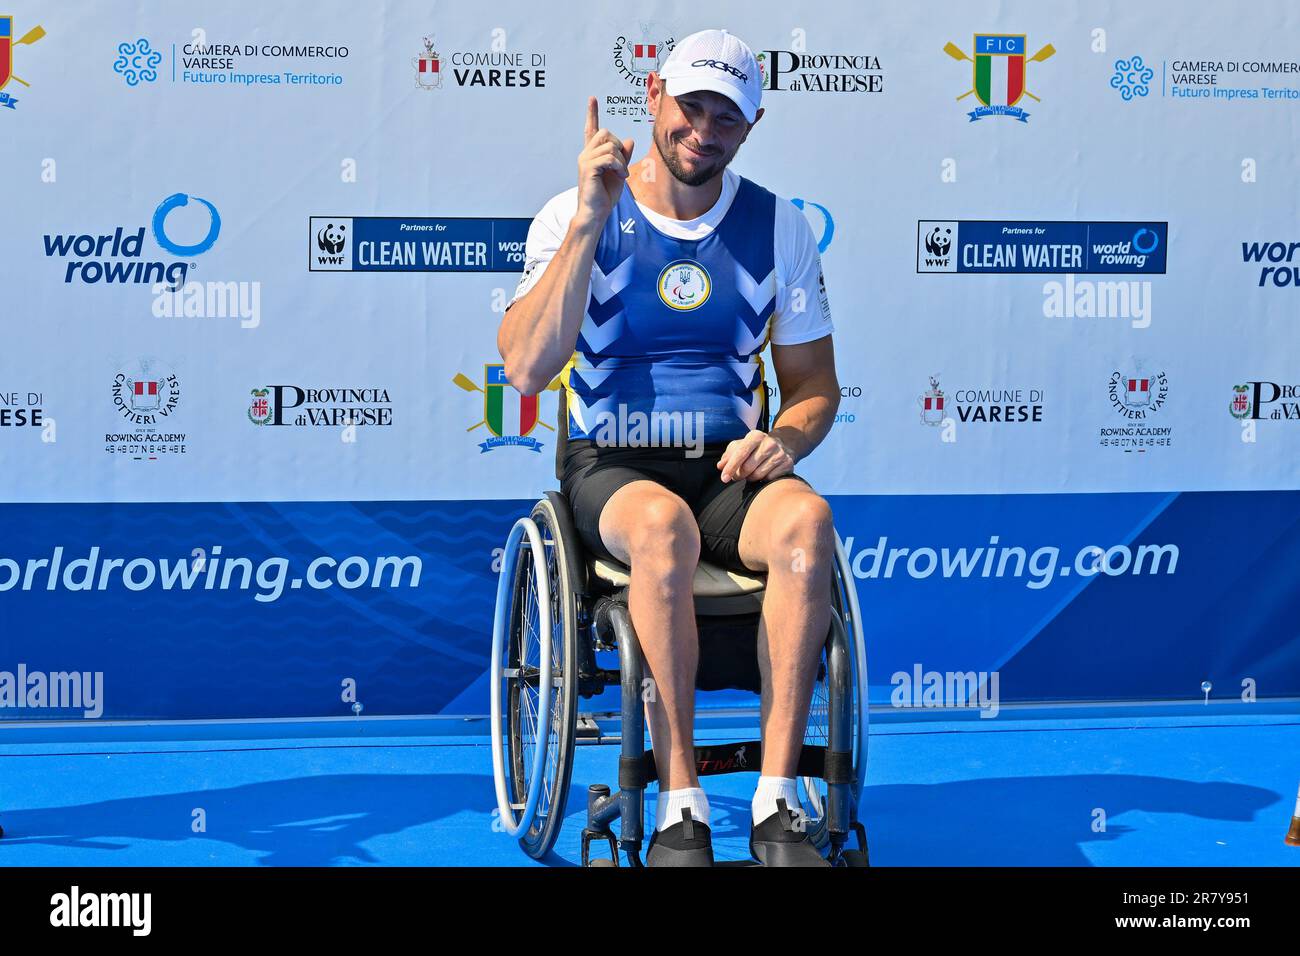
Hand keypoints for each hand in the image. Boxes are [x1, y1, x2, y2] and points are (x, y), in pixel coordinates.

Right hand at [576, 97, 634, 228]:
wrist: (596, 213)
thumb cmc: (605, 195)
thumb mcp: (619, 172)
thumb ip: (623, 156)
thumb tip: (628, 139)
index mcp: (592, 154)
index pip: (591, 129)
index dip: (592, 114)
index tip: (592, 99)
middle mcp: (586, 154)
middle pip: (606, 133)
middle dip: (618, 147)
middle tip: (621, 166)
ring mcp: (585, 160)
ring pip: (610, 146)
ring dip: (621, 160)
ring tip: (621, 174)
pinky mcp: (588, 168)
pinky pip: (609, 157)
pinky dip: (619, 166)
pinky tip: (620, 176)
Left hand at [717, 430, 795, 482]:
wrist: (784, 444)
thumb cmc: (756, 447)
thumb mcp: (742, 445)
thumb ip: (729, 454)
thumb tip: (720, 466)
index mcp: (755, 436)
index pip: (741, 453)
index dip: (731, 467)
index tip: (724, 478)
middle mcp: (769, 443)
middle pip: (748, 467)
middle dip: (739, 475)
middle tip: (738, 475)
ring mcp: (779, 454)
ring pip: (758, 475)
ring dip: (751, 478)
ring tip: (751, 473)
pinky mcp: (787, 464)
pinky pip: (769, 479)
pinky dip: (763, 479)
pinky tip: (764, 473)